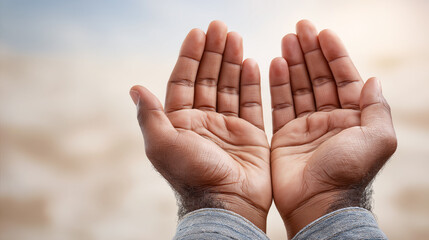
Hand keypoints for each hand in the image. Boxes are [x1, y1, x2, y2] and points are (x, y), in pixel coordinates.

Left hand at [130, 21, 270, 230]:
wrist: (226, 205)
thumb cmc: (192, 176)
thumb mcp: (163, 145)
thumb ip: (150, 116)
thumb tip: (134, 88)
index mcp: (180, 122)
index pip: (184, 81)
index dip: (190, 56)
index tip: (197, 32)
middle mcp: (203, 122)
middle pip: (207, 79)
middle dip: (213, 52)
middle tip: (220, 27)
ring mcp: (227, 127)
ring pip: (229, 86)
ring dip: (231, 61)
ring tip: (235, 37)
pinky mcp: (250, 135)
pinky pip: (251, 103)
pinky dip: (251, 83)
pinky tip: (251, 62)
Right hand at [269, 20, 396, 237]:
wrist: (317, 202)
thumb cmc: (349, 172)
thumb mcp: (377, 138)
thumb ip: (377, 107)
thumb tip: (373, 79)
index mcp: (353, 117)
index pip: (344, 77)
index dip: (334, 54)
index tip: (323, 33)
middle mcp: (329, 119)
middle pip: (318, 77)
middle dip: (310, 52)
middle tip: (299, 28)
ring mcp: (306, 126)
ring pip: (298, 87)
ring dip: (293, 63)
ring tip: (287, 40)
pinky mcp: (285, 136)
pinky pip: (280, 105)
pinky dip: (278, 84)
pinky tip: (275, 65)